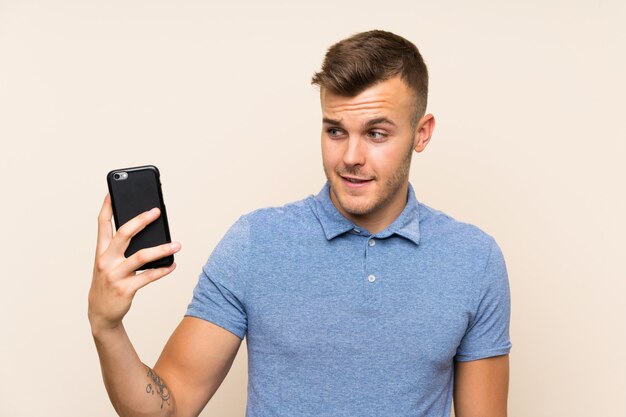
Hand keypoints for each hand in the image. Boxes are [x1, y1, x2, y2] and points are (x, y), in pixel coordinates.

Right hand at [88, 194, 180, 334]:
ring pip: (140, 256)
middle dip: (140, 220)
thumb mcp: (108, 264)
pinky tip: (173, 264)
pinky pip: (148, 277)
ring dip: (161, 249)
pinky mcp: (125, 289)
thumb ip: (121, 249)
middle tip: (156, 211)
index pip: (102, 225)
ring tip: (177, 244)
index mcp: (100, 251)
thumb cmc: (108, 283)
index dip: (107, 208)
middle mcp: (105, 261)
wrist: (100, 314)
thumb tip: (146, 233)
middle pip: (123, 234)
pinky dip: (163, 270)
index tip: (112, 192)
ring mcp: (114, 275)